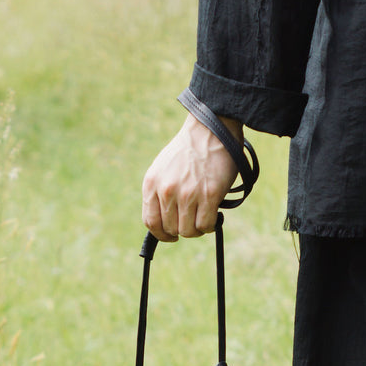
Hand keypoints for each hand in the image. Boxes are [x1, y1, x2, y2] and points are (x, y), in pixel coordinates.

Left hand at [142, 111, 243, 240]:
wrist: (210, 129)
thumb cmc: (188, 150)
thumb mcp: (163, 169)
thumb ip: (159, 192)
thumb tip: (164, 221)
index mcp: (152, 183)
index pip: (151, 222)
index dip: (161, 235)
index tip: (171, 236)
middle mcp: (167, 190)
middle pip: (171, 229)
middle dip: (182, 229)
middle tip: (193, 220)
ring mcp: (188, 194)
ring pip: (188, 231)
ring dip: (197, 229)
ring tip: (203, 217)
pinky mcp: (209, 195)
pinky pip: (206, 225)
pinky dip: (210, 225)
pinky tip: (214, 216)